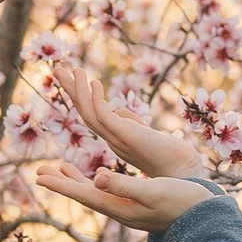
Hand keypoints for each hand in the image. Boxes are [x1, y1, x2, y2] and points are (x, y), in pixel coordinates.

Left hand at [38, 159, 211, 232]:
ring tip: (61, 170)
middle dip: (63, 183)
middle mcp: (121, 210)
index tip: (40, 176)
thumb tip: (97, 177)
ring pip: (96, 194)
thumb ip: (125, 184)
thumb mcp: (153, 191)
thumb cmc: (183, 202)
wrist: (206, 219)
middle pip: (85, 195)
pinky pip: (110, 192)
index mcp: (121, 207)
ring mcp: (130, 210)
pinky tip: (99, 177)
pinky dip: (97, 182)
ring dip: (77, 181)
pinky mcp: (139, 206)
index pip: (85, 194)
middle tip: (40, 173)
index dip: (62, 184)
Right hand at [50, 57, 207, 179]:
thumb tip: (119, 109)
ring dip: (80, 91)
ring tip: (74, 69)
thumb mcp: (145, 133)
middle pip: (84, 111)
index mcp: (115, 137)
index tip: (73, 76)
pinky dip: (97, 100)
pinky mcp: (126, 137)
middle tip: (57, 68)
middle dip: (71, 90)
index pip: (92, 114)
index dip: (81, 95)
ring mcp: (117, 139)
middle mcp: (111, 139)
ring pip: (89, 114)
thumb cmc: (170, 155)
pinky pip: (105, 117)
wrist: (184, 172)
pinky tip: (95, 83)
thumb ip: (131, 121)